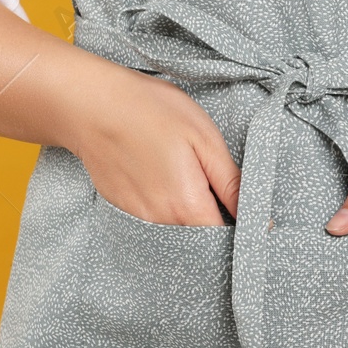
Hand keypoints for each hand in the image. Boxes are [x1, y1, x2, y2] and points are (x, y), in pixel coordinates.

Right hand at [67, 67, 240, 226]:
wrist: (92, 106)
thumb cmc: (152, 112)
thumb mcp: (205, 139)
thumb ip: (231, 183)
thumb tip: (255, 216)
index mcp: (188, 206)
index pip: (224, 239)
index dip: (241, 229)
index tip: (250, 215)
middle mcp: (161, 222)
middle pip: (200, 241)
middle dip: (217, 227)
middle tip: (224, 196)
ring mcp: (138, 218)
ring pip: (177, 233)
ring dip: (192, 219)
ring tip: (193, 183)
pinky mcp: (122, 209)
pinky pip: (155, 223)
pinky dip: (168, 212)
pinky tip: (168, 182)